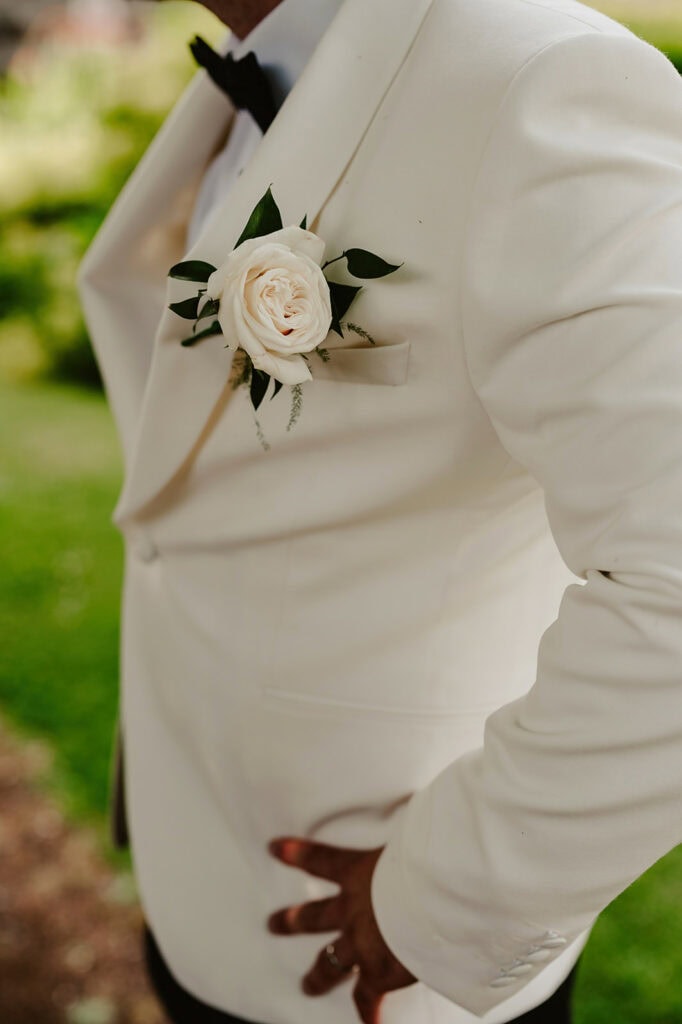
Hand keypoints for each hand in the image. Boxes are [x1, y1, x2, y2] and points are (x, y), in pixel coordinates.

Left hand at [267, 837, 416, 1023]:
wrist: (434, 901)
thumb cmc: (431, 860)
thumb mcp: (418, 834)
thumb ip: (420, 825)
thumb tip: (439, 806)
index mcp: (362, 871)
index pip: (321, 859)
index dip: (297, 854)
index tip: (274, 848)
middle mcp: (354, 908)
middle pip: (315, 916)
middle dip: (293, 920)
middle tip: (272, 924)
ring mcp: (361, 943)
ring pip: (330, 962)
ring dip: (317, 975)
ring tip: (307, 986)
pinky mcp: (377, 972)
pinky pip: (366, 997)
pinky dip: (368, 1012)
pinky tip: (369, 1023)